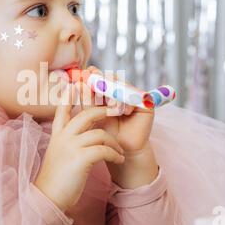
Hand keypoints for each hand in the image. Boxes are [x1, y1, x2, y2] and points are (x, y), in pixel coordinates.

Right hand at [34, 85, 125, 211]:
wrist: (47, 198)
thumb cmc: (55, 179)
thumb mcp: (57, 155)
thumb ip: (66, 143)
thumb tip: (81, 138)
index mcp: (57, 135)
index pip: (62, 110)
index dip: (70, 97)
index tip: (76, 85)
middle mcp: (63, 137)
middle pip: (86, 115)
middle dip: (104, 111)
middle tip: (117, 111)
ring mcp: (71, 146)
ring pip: (99, 133)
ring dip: (114, 142)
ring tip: (120, 151)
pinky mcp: (80, 158)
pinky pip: (104, 149)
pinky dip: (114, 154)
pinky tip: (118, 160)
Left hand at [77, 67, 158, 187]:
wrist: (117, 152)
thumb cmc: (102, 134)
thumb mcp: (91, 114)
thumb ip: (86, 98)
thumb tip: (77, 81)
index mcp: (108, 91)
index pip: (101, 77)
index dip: (93, 74)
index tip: (85, 72)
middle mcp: (121, 91)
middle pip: (112, 78)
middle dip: (102, 80)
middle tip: (94, 80)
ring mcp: (134, 96)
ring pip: (123, 86)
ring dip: (114, 93)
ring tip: (109, 102)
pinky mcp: (147, 104)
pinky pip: (138, 97)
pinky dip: (128, 103)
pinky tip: (123, 111)